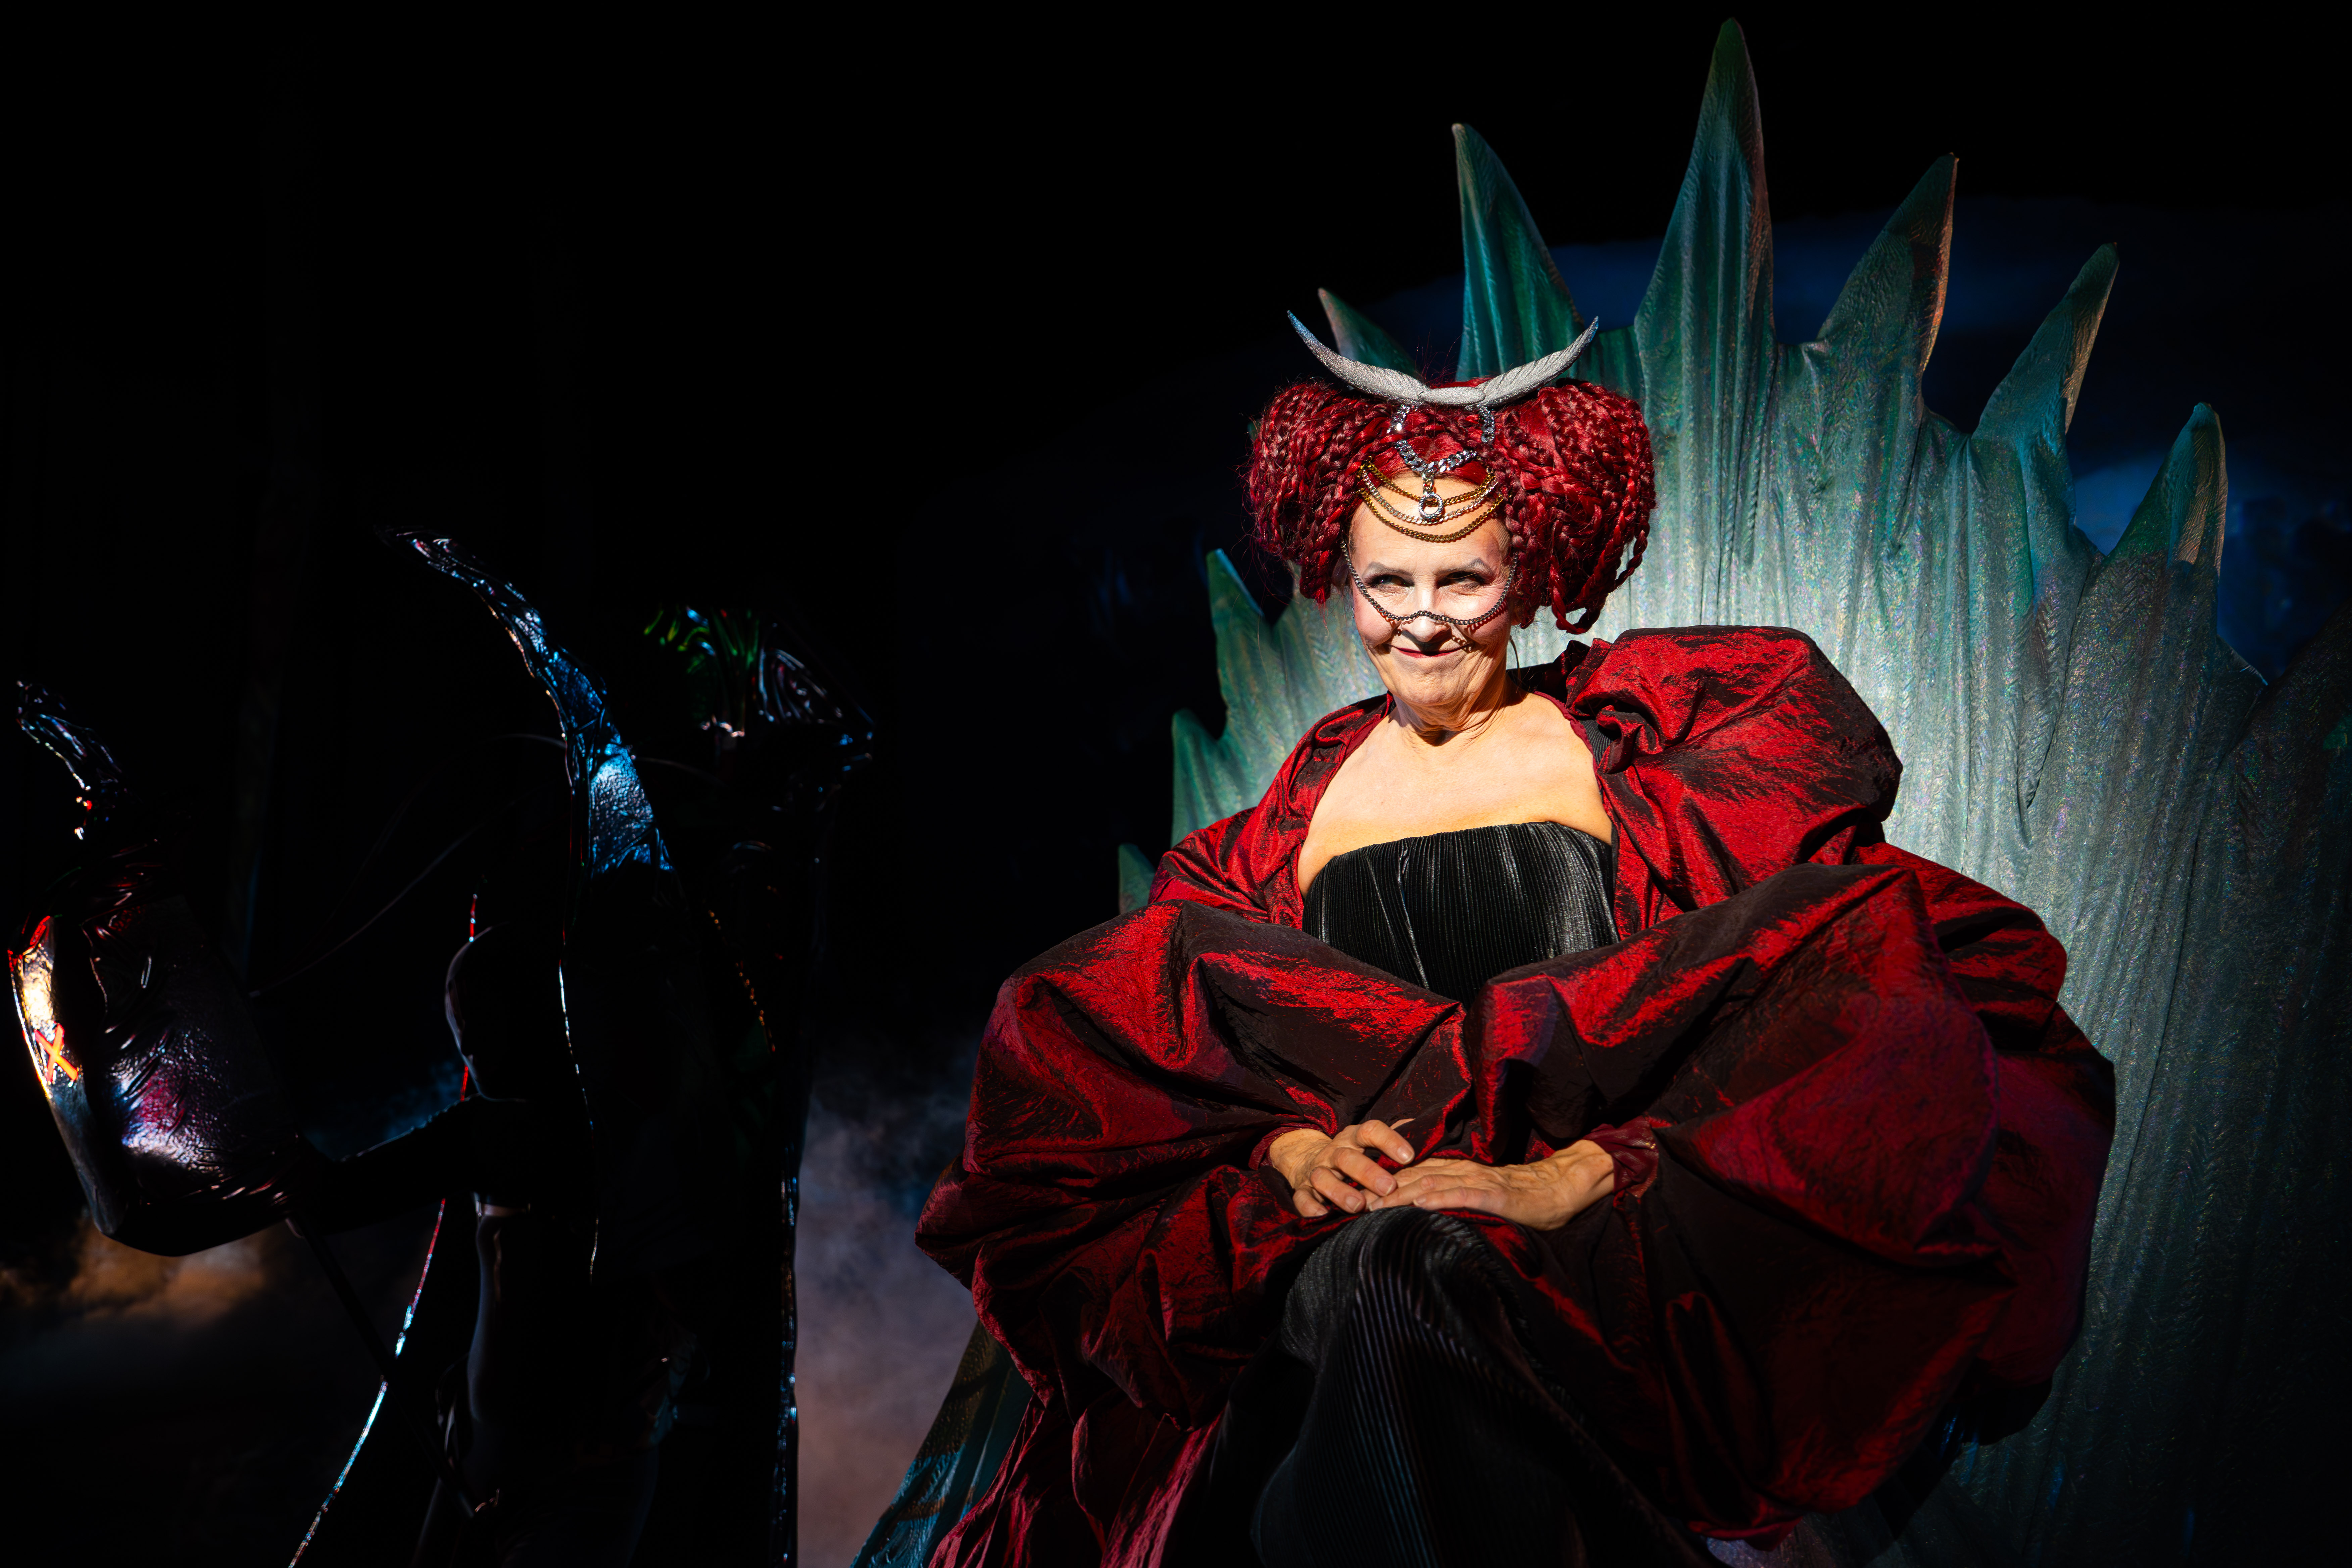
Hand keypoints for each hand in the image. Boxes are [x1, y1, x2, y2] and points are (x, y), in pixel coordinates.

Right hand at [1265, 1119, 1416, 1217]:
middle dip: (1367, 1172)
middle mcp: (1333, 1152)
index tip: (1409, 1156)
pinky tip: (1322, 1215)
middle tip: (1388, 1187)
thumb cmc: (1351, 1155)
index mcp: (1353, 1138)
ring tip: (1358, 1205)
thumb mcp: (1367, 1143)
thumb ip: (1392, 1139)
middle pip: (1347, 1157)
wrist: (1306, 1160)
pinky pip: (1301, 1198)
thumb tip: (1422, 1130)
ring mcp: (1316, 1171)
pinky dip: (1310, 1207)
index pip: (1370, 1131)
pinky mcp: (1301, 1190)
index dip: (1389, 1141)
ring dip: (1339, 1191)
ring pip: (1323, 1178)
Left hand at [1368, 1140, 1614, 1231]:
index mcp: (1456, 1170)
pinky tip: (1420, 1204)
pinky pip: (1463, 1194)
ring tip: (1373, 1206)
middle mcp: (1462, 1171)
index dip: (1382, 1183)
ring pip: (1431, 1183)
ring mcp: (1478, 1181)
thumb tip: (1419, 1208)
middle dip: (1381, 1190)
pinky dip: (1440, 1198)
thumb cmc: (1517, 1197)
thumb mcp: (1477, 1193)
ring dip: (1400, 1194)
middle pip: (1413, 1177)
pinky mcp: (1494, 1195)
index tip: (1355, 1196)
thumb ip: (1451, 1194)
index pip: (1412, 1173)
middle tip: (1352, 1203)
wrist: (1556, 1190)